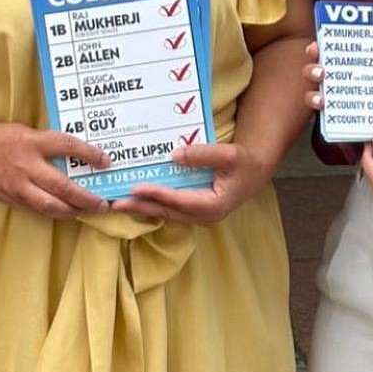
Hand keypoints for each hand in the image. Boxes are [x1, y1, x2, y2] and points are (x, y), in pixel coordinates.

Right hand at [0, 119, 111, 218]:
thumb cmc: (2, 138)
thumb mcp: (28, 132)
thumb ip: (49, 144)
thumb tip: (77, 155)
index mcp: (33, 142)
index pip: (67, 146)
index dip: (89, 155)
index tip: (106, 162)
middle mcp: (27, 165)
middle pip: (61, 185)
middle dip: (85, 197)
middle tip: (102, 203)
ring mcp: (18, 186)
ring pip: (50, 205)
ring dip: (72, 211)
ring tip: (88, 212)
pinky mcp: (11, 199)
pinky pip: (37, 210)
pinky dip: (54, 213)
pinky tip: (66, 213)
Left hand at [115, 141, 270, 224]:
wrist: (255, 173)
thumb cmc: (244, 163)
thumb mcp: (229, 154)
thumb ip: (202, 155)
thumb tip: (174, 155)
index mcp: (214, 205)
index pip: (178, 200)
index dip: (156, 194)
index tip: (136, 188)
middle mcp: (205, 216)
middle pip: (168, 213)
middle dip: (142, 207)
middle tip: (117, 204)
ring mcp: (201, 217)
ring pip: (168, 215)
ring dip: (145, 209)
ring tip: (121, 204)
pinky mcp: (196, 212)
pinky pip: (172, 211)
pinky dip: (155, 206)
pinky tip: (140, 201)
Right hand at [301, 40, 372, 113]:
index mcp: (351, 65)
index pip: (330, 52)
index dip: (319, 48)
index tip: (317, 46)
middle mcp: (338, 81)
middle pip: (315, 71)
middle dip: (313, 69)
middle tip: (321, 71)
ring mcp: (334, 101)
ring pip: (313, 95)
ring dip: (314, 95)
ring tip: (322, 98)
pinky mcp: (336, 121)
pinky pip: (323, 119)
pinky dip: (324, 116)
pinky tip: (327, 114)